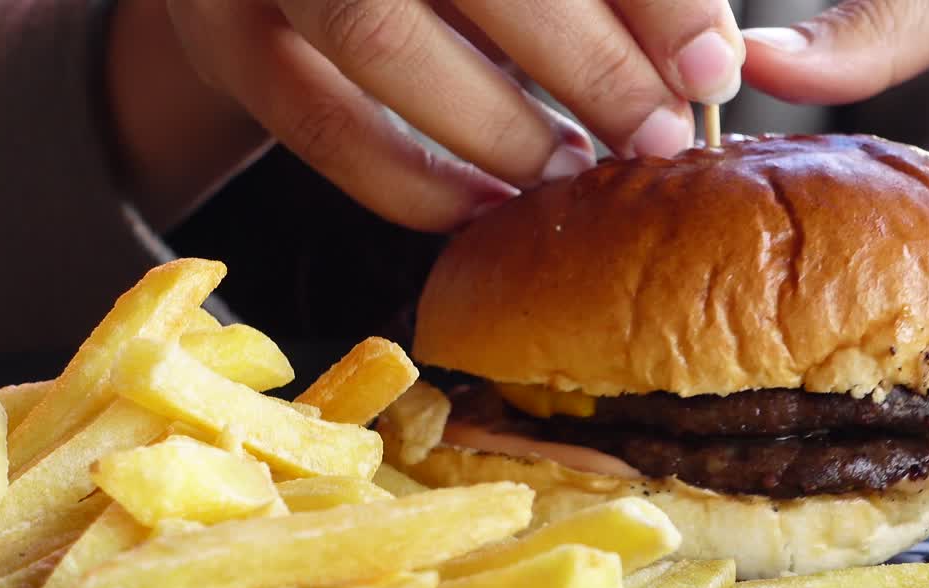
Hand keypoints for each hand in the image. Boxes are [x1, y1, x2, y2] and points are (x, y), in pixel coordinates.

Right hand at [164, 0, 743, 231]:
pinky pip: (316, 124)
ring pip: (379, 37)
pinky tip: (485, 209)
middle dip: (583, 61)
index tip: (708, 62)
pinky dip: (411, 183)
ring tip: (573, 169)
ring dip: (497, 125)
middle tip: (656, 134)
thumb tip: (703, 57)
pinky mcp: (219, 37)